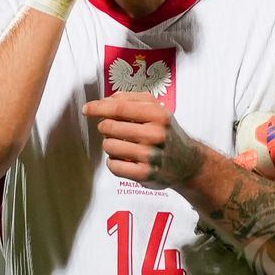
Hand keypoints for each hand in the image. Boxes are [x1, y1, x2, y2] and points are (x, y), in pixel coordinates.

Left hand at [83, 92, 204, 187]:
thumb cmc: (167, 131)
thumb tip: (105, 100)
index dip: (99, 107)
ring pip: (109, 146)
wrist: (188, 162)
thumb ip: (131, 99)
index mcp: (158, 114)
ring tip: (123, 145)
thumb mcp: (156, 108)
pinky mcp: (145, 175)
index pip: (119, 108)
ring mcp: (150, 156)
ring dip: (110, 145)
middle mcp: (156, 134)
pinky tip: (124, 159)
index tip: (86, 109)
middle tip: (114, 130)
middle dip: (105, 127)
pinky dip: (113, 162)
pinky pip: (113, 166)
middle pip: (110, 127)